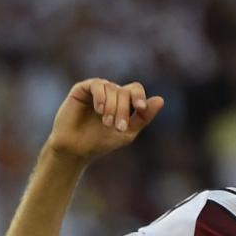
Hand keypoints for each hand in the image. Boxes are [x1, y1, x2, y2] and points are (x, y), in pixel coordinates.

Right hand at [48, 78, 165, 161]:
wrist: (75, 149)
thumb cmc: (100, 143)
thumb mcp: (127, 133)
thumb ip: (143, 118)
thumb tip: (160, 100)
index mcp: (122, 101)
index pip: (135, 90)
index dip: (139, 97)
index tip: (141, 108)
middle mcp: (110, 92)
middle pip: (124, 92)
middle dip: (124, 109)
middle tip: (118, 127)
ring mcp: (96, 90)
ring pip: (111, 89)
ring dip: (112, 107)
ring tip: (106, 123)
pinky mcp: (81, 89)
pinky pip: (96, 85)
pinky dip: (100, 96)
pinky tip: (99, 110)